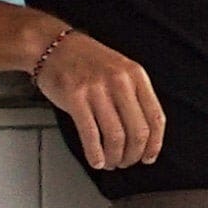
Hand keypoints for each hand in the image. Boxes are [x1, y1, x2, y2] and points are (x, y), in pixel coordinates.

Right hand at [33, 26, 165, 172]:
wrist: (52, 44)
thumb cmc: (85, 60)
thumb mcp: (119, 69)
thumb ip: (133, 95)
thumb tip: (143, 134)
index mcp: (136, 75)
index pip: (155, 117)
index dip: (154, 144)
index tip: (149, 157)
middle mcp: (120, 81)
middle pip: (137, 131)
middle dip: (133, 155)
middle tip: (126, 162)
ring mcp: (97, 89)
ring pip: (116, 136)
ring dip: (114, 157)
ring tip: (110, 162)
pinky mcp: (75, 97)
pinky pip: (90, 134)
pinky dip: (95, 154)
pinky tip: (95, 160)